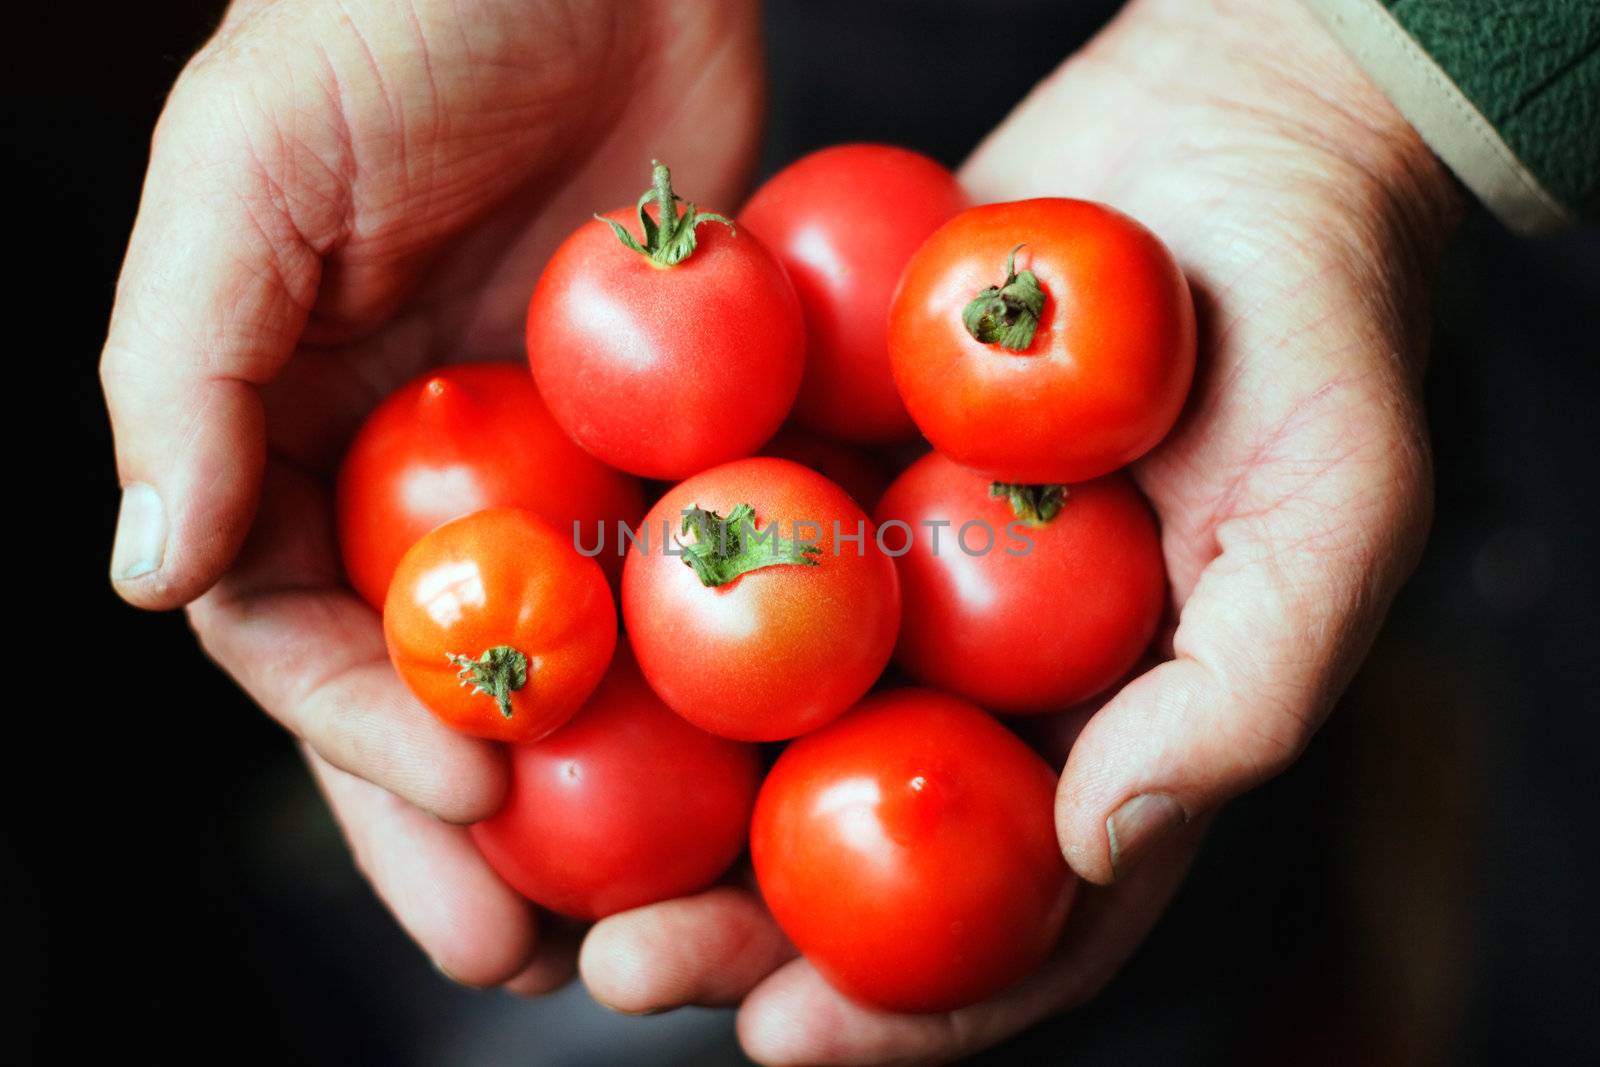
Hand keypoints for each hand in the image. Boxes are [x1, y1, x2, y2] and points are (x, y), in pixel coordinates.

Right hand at [101, 0, 762, 986]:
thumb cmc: (384, 16)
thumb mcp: (246, 172)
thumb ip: (184, 371)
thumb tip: (150, 576)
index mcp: (297, 433)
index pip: (309, 629)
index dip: (369, 734)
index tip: (464, 805)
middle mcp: (423, 467)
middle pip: (442, 683)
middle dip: (468, 824)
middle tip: (523, 958)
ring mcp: (558, 454)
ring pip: (573, 654)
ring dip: (600, 788)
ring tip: (644, 913)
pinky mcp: (678, 422)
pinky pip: (692, 559)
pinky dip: (717, 661)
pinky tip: (761, 757)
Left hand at [574, 0, 1461, 1059]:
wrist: (1227, 145)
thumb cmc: (1316, 335)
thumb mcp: (1336, 514)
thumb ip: (1241, 696)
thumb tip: (1090, 845)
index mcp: (1104, 738)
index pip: (1009, 919)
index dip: (906, 1008)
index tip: (786, 1045)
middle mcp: (985, 681)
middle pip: (852, 842)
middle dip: (738, 928)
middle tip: (626, 966)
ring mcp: (897, 581)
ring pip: (761, 722)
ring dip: (655, 795)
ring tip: (541, 849)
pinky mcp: (828, 474)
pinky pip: (728, 556)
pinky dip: (645, 609)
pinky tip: (558, 649)